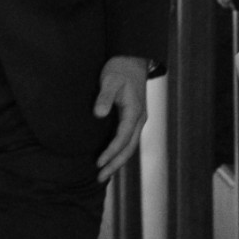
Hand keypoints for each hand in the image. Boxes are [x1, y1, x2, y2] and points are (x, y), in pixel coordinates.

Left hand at [94, 55, 152, 180]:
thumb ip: (104, 97)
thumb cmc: (119, 69)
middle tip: (100, 178)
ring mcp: (138, 120)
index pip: (122, 138)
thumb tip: (98, 114)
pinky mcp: (133, 118)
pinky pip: (127, 140)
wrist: (131, 60)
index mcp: (134, 112)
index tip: (99, 163)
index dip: (110, 152)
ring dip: (117, 161)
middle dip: (115, 164)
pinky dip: (119, 152)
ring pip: (129, 146)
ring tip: (103, 174)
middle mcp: (139, 119)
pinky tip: (109, 158)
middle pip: (129, 148)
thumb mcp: (109, 80)